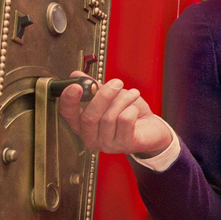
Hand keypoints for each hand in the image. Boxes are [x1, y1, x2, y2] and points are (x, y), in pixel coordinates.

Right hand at [57, 71, 173, 156]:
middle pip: (89, 117)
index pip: (68, 114)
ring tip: (133, 94)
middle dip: (104, 96)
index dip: (69, 100)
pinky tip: (135, 109)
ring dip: (123, 100)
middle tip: (117, 83)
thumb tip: (76, 74)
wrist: (153, 129)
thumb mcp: (110, 97)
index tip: (76, 85)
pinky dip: (131, 109)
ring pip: (109, 117)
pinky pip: (125, 121)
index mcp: (81, 125)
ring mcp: (107, 144)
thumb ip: (93, 87)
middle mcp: (91, 138)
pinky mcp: (125, 145)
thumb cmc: (130, 114)